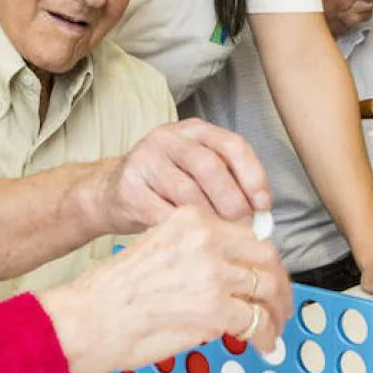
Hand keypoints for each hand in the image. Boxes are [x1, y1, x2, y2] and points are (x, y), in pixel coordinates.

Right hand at [41, 206, 290, 372]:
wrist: (89, 319)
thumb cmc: (114, 294)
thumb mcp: (159, 249)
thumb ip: (198, 254)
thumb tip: (234, 276)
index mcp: (191, 219)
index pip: (247, 235)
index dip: (263, 261)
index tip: (266, 277)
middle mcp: (205, 239)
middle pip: (266, 258)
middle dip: (278, 285)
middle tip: (279, 305)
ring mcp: (212, 274)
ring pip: (267, 289)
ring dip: (277, 312)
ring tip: (274, 328)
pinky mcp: (215, 309)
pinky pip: (256, 321)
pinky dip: (266, 336)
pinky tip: (262, 344)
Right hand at [100, 119, 270, 234]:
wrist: (109, 192)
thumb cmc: (165, 186)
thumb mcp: (197, 172)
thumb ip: (228, 182)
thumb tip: (260, 214)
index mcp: (194, 131)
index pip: (232, 145)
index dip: (253, 175)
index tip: (263, 205)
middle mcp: (168, 138)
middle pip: (209, 166)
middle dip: (232, 201)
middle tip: (244, 226)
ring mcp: (145, 160)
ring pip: (187, 192)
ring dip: (210, 220)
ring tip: (221, 238)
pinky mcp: (128, 187)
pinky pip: (162, 214)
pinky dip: (182, 230)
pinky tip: (192, 241)